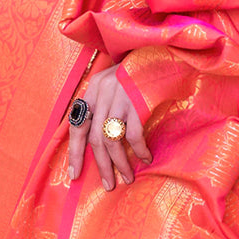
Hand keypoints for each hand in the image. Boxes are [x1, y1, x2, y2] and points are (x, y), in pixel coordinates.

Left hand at [67, 65, 151, 190]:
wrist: (163, 53)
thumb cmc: (141, 73)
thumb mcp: (116, 84)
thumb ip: (105, 105)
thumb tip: (99, 139)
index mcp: (93, 89)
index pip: (77, 125)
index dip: (74, 151)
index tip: (75, 173)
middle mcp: (102, 93)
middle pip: (94, 138)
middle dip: (101, 165)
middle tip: (108, 184)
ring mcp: (119, 97)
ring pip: (112, 140)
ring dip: (119, 163)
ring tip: (127, 177)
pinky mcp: (137, 101)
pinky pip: (133, 134)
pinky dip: (138, 150)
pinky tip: (146, 157)